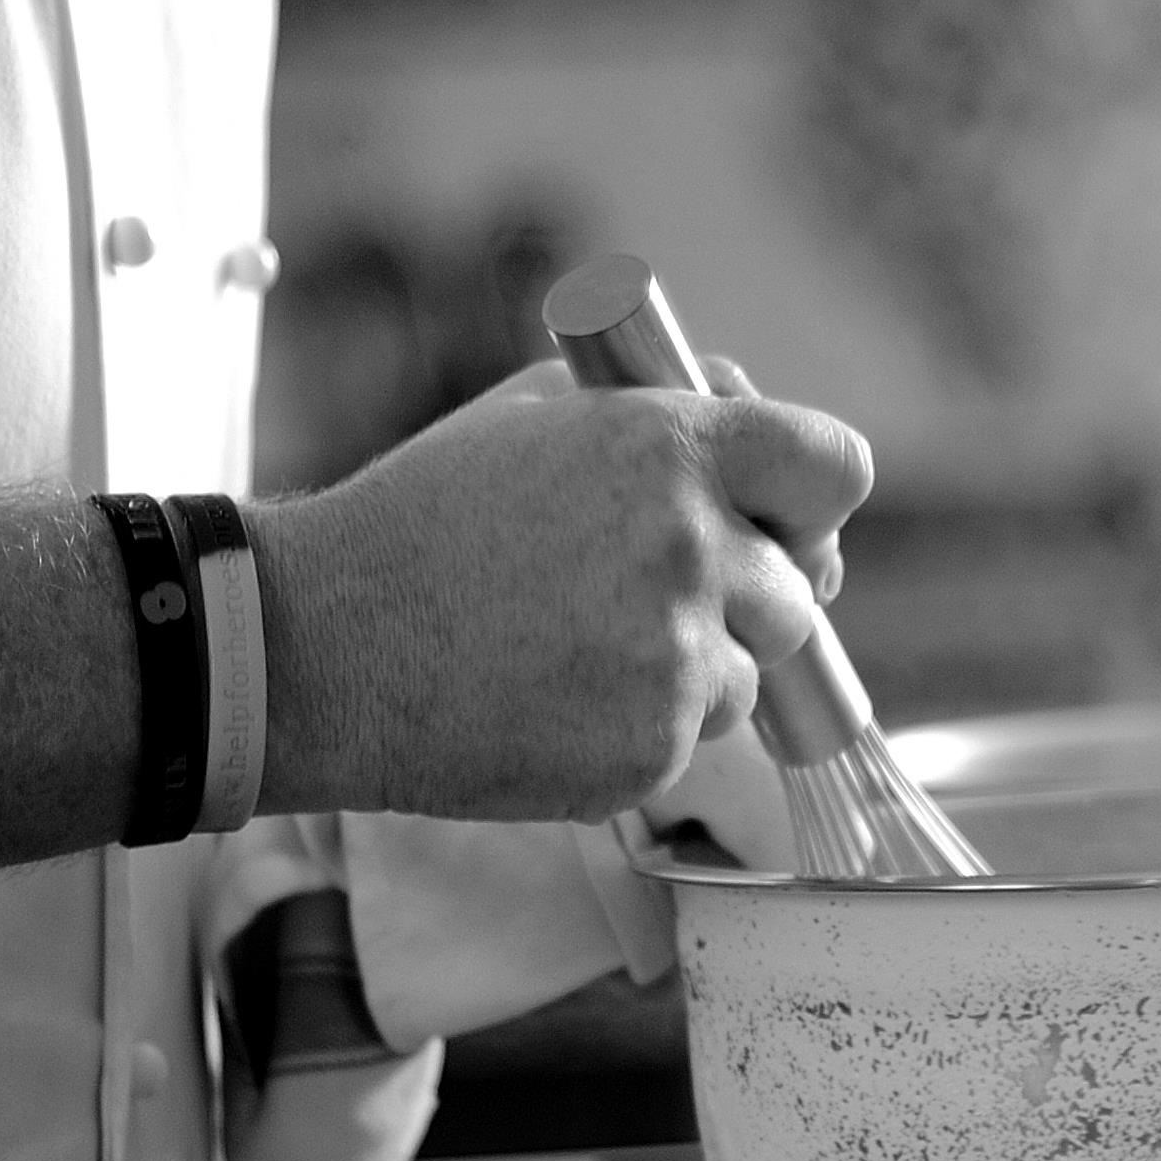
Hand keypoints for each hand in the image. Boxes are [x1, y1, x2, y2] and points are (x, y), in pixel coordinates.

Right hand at [257, 369, 876, 819]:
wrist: (324, 646)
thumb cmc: (422, 521)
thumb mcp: (537, 414)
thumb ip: (661, 411)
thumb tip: (749, 415)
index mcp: (671, 447)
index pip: (837, 469)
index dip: (814, 504)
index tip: (784, 527)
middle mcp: (692, 547)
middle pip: (799, 594)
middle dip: (743, 603)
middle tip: (641, 603)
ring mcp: (675, 657)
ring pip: (747, 678)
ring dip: (688, 674)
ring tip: (573, 652)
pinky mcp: (652, 750)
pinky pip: (689, 744)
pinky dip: (637, 734)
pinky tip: (552, 702)